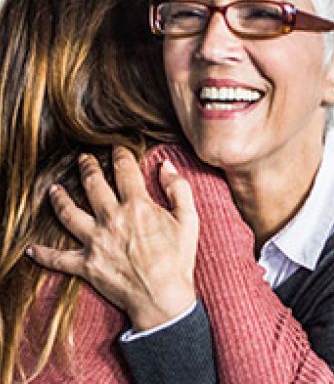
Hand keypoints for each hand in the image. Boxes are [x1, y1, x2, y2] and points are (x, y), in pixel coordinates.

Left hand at [27, 146, 198, 330]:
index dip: (120, 156)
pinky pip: (58, 258)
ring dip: (59, 199)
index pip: (125, 171)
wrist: (163, 297)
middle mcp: (111, 219)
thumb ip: (179, 189)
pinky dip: (43, 254)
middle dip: (87, 167)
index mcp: (137, 206)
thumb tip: (166, 166)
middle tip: (84, 159)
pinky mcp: (86, 265)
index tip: (117, 149)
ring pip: (68, 214)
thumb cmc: (179, 260)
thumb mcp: (189, 220)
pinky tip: (32, 248)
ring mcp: (95, 242)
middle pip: (92, 185)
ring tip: (54, 189)